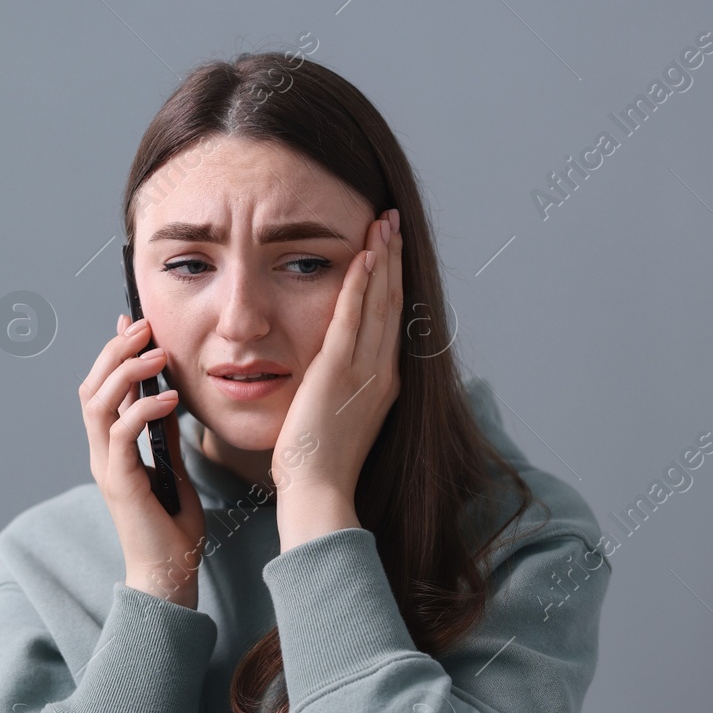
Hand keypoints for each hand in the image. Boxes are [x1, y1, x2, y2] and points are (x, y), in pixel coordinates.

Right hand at [79, 313, 207, 607]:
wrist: (170, 574)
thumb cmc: (173, 528)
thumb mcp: (175, 468)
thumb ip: (166, 434)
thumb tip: (169, 396)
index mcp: (112, 448)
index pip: (102, 388)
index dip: (113, 352)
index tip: (133, 322)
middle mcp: (102, 453)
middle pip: (91, 388)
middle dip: (114, 351)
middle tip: (143, 326)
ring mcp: (106, 467)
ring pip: (97, 404)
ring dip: (124, 372)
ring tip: (156, 353)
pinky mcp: (119, 483)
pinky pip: (121, 434)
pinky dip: (143, 409)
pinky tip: (170, 397)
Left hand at [273, 208, 402, 547]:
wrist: (318, 491)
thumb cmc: (318, 466)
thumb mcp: (337, 419)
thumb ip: (340, 391)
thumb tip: (329, 377)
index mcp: (384, 384)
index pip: (392, 322)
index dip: (393, 282)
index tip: (391, 250)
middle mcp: (382, 373)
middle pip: (394, 303)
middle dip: (394, 259)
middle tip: (392, 221)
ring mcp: (364, 371)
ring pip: (380, 303)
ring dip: (382, 259)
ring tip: (382, 223)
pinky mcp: (339, 372)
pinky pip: (352, 317)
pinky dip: (361, 284)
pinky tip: (364, 255)